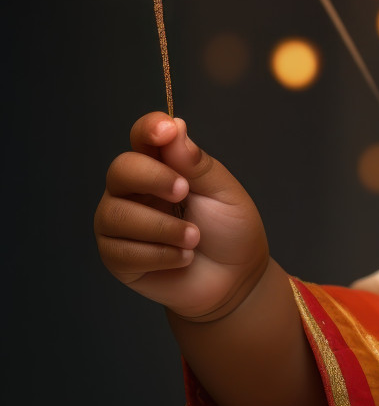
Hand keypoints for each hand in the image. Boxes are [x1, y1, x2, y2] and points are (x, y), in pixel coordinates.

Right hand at [94, 113, 269, 320]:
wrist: (234, 279)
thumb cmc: (230, 229)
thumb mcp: (224, 192)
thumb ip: (197, 163)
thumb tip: (176, 126)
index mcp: (162, 165)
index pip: (143, 136)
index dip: (149, 128)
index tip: (166, 131)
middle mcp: (133, 190)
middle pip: (121, 169)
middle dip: (153, 178)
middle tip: (184, 191)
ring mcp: (121, 223)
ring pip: (117, 214)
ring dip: (162, 227)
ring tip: (194, 238)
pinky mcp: (117, 256)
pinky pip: (121, 250)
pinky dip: (160, 254)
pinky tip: (182, 258)